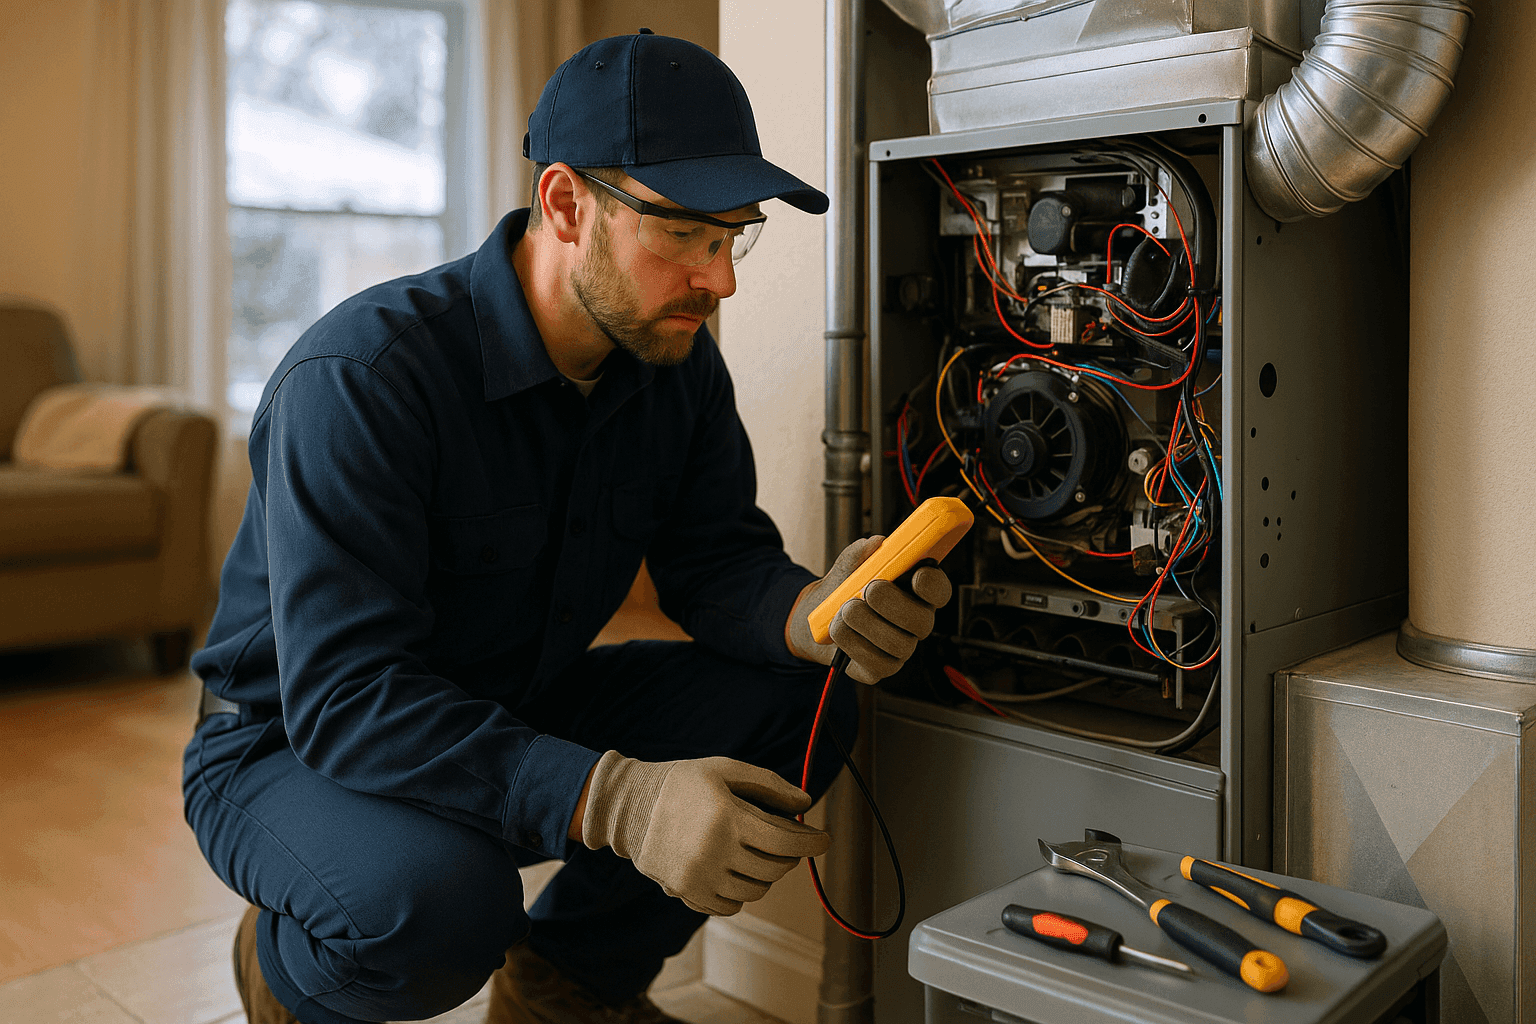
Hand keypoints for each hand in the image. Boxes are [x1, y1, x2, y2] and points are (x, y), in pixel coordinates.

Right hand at [580, 751, 829, 915]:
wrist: (631, 806)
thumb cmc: (683, 782)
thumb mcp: (725, 770)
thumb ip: (768, 785)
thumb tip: (805, 802)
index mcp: (727, 817)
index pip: (785, 841)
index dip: (812, 842)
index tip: (824, 839)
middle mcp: (715, 852)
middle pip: (774, 868)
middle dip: (789, 856)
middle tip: (788, 842)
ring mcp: (700, 877)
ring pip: (756, 890)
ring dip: (766, 874)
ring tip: (758, 854)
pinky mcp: (688, 893)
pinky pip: (731, 906)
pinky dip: (741, 893)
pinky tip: (737, 871)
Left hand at [785, 536, 952, 684]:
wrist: (816, 618)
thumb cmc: (842, 590)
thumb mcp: (848, 566)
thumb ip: (861, 553)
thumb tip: (876, 543)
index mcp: (916, 592)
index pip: (939, 590)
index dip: (933, 584)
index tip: (917, 574)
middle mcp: (915, 621)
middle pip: (922, 621)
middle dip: (894, 604)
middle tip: (869, 590)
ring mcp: (901, 647)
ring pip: (898, 644)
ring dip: (866, 624)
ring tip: (844, 609)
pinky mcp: (882, 668)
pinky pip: (876, 663)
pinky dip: (852, 644)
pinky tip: (839, 629)